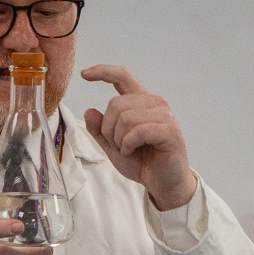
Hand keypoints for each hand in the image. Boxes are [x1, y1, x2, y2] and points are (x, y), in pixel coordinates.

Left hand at [81, 65, 197, 211]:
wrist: (163, 183)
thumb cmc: (143, 163)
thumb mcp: (113, 147)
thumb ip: (100, 130)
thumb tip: (89, 111)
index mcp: (140, 102)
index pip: (122, 76)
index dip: (103, 72)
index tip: (84, 75)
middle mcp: (154, 103)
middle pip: (115, 104)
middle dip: (108, 129)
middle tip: (118, 146)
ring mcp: (164, 114)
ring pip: (125, 118)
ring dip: (119, 140)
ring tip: (128, 150)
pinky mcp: (169, 130)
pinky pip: (137, 131)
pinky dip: (128, 145)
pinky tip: (132, 152)